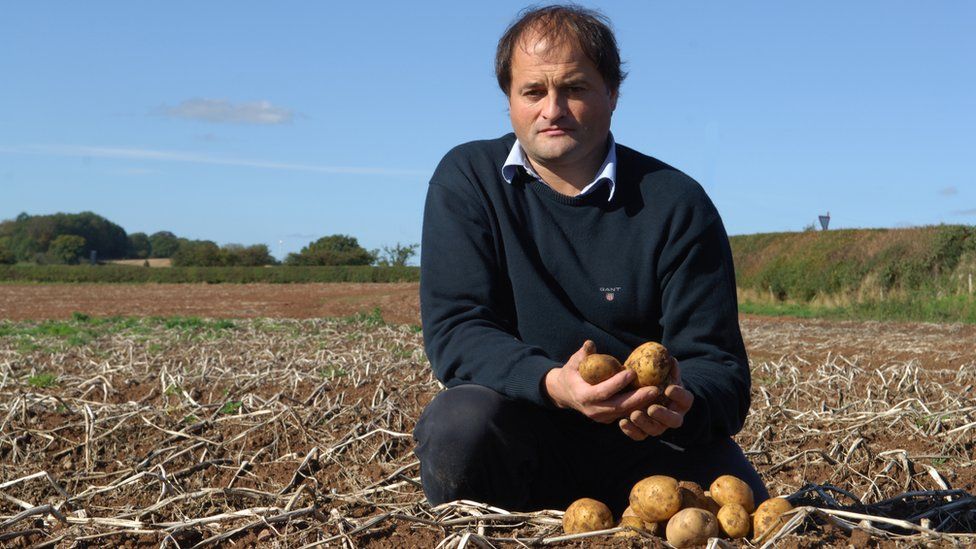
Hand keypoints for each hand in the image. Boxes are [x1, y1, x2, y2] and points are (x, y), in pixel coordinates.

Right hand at [544, 340, 658, 423]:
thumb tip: (590, 343)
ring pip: (624, 413)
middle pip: (618, 406)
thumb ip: (582, 354)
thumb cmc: (572, 373)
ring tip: (658, 394)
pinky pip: (625, 414)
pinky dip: (638, 408)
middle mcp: (592, 410)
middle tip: (655, 389)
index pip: (602, 391)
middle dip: (637, 399)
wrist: (566, 393)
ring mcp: (601, 417)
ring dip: (642, 404)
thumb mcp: (573, 362)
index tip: (632, 372)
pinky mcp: (608, 419)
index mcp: (583, 396)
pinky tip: (652, 400)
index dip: (617, 383)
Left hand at [618, 359, 693, 439]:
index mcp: (681, 402)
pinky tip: (622, 422)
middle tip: (651, 408)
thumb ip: (667, 369)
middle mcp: (673, 417)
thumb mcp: (664, 374)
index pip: (686, 400)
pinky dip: (631, 431)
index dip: (679, 395)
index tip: (668, 388)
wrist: (648, 395)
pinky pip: (639, 436)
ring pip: (655, 430)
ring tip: (633, 414)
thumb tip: (670, 359)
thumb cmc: (658, 381)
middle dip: (663, 415)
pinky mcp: (644, 432)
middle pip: (674, 421)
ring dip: (644, 423)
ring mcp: (659, 426)